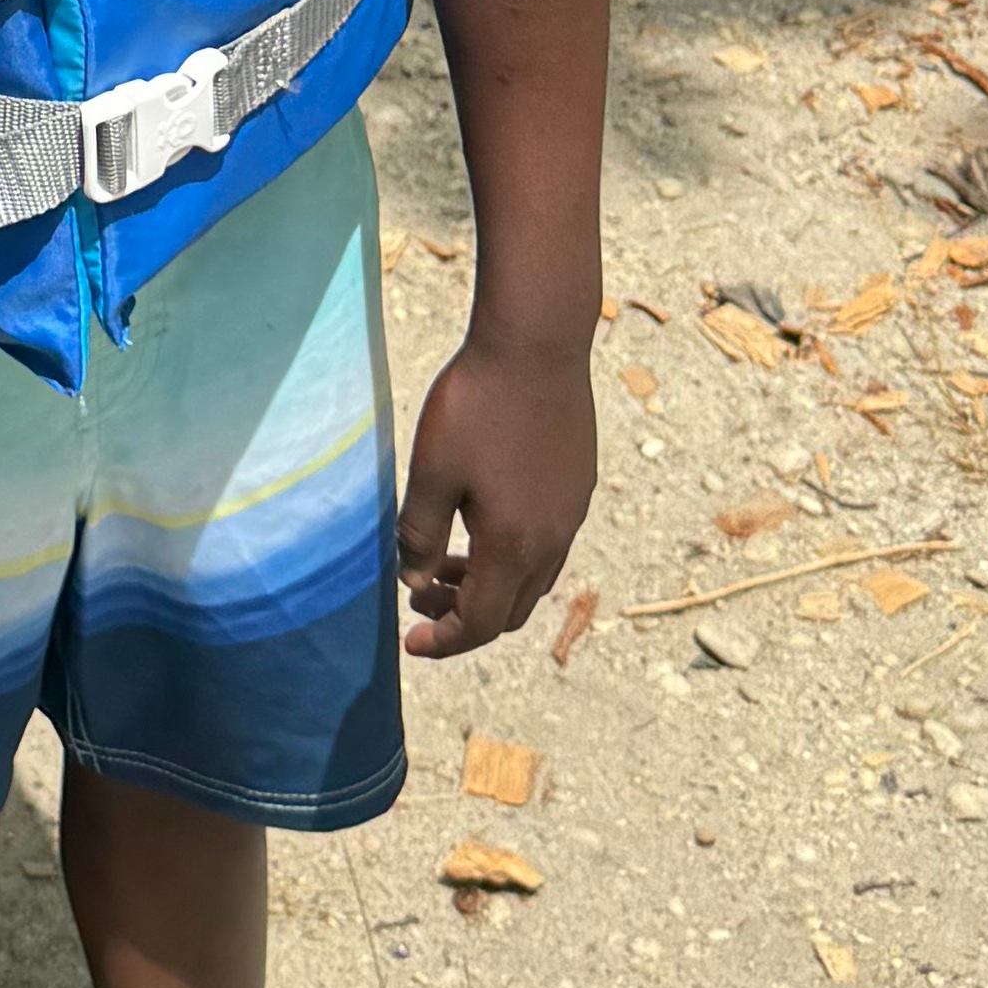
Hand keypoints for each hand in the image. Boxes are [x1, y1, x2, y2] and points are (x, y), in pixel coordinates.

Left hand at [396, 331, 595, 660]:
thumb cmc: (476, 405)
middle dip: (463, 617)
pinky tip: (479, 519)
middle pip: (510, 610)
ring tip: (443, 559)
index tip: (409, 643)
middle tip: (420, 598)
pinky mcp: (578, 486)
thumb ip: (418, 535)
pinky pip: (547, 544)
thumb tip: (412, 581)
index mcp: (514, 546)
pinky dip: (511, 555)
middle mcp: (553, 540)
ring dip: (488, 584)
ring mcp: (571, 513)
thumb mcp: (431, 473)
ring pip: (531, 578)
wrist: (537, 344)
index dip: (443, 641)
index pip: (480, 623)